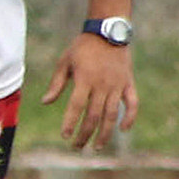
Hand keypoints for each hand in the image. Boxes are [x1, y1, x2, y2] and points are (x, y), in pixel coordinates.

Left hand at [42, 35, 137, 149]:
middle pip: (94, 116)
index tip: (65, 136)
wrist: (108, 31)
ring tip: (97, 146)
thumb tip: (45, 102)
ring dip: (105, 133)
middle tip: (76, 147)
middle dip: (85, 134)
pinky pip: (133, 103)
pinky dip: (130, 117)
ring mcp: (117, 85)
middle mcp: (102, 85)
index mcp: (85, 79)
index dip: (71, 122)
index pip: (77, 106)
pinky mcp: (128, 83)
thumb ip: (56, 84)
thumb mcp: (64, 62)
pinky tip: (124, 129)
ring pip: (112, 114)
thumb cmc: (82, 48)